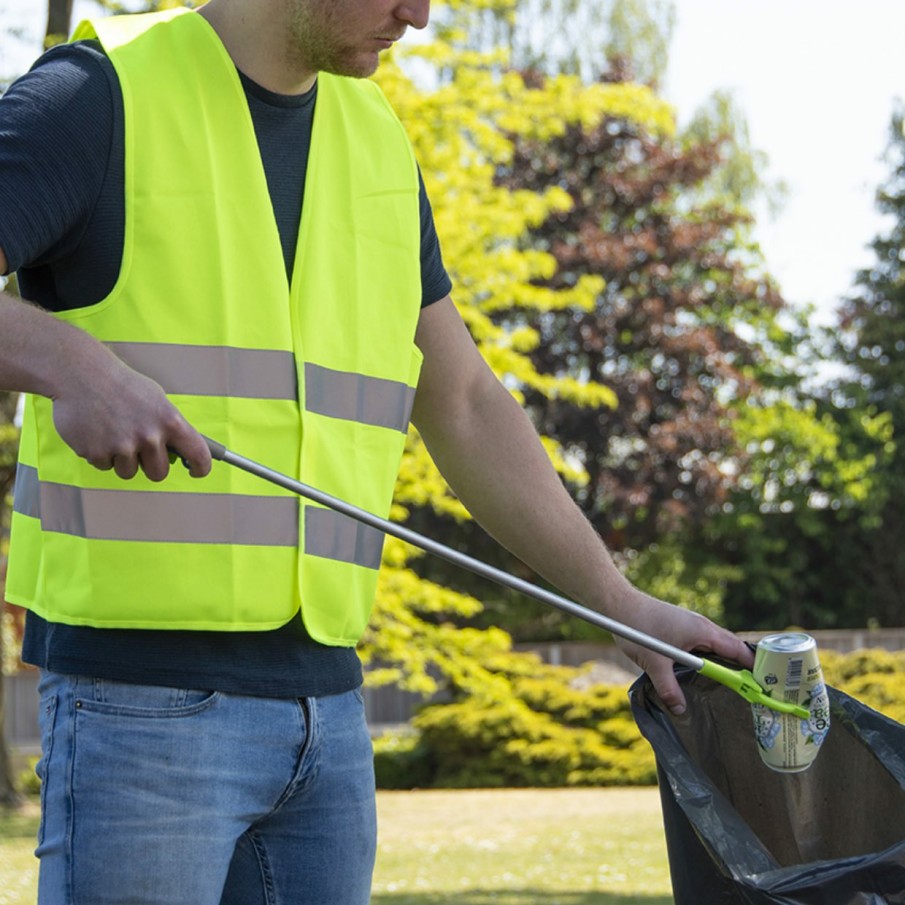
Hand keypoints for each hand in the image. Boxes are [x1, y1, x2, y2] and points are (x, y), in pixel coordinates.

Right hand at [50, 348, 210, 481]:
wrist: (81, 374)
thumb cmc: (122, 386)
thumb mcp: (156, 399)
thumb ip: (168, 426)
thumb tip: (180, 450)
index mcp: (170, 421)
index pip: (198, 454)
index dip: (201, 468)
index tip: (197, 471)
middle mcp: (149, 436)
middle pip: (158, 474)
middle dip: (150, 465)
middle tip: (139, 450)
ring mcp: (122, 446)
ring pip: (129, 472)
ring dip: (122, 459)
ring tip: (113, 433)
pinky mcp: (96, 452)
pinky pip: (104, 465)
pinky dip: (100, 453)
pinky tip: (96, 431)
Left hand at [613, 591, 754, 715]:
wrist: (620, 605)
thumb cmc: (639, 629)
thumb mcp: (655, 664)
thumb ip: (669, 689)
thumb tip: (680, 711)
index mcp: (703, 631)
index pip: (738, 651)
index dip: (753, 668)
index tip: (764, 686)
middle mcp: (702, 626)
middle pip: (731, 648)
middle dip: (742, 668)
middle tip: (750, 691)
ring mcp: (692, 625)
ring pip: (716, 646)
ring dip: (724, 663)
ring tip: (731, 686)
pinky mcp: (681, 627)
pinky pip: (703, 643)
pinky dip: (709, 657)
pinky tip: (702, 672)